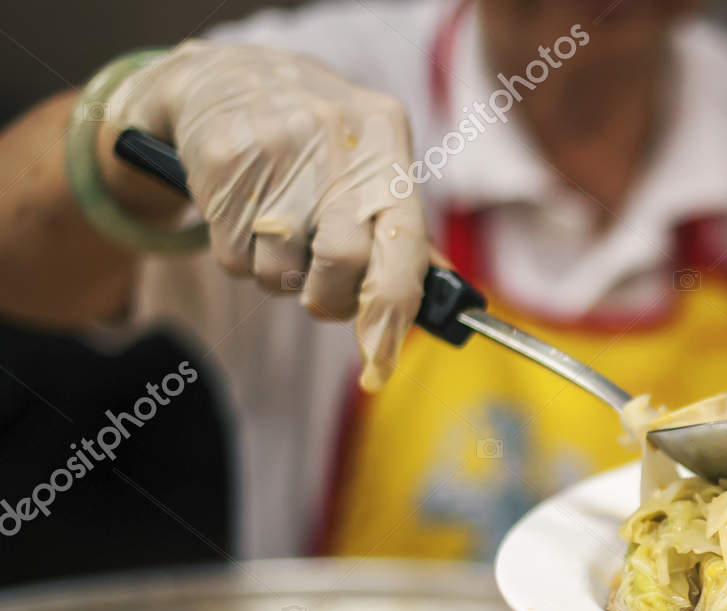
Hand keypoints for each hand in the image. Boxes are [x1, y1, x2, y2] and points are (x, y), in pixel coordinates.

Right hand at [105, 41, 428, 386]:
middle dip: (332, 300)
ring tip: (280, 233)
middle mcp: (335, 138)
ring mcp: (276, 147)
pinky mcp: (223, 161)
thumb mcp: (371, 159)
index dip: (396, 311)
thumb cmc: (319, 139)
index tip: (382, 358)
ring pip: (282, 272)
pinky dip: (243, 259)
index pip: (405, 242)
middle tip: (325, 294)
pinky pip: (236, 259)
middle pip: (343, 263)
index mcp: (385, 138)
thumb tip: (442, 300)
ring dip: (282, 278)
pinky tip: (246, 216)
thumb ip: (402, 227)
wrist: (225, 74)